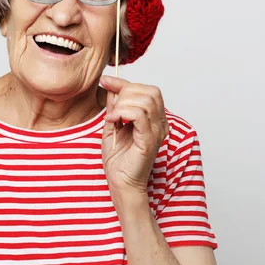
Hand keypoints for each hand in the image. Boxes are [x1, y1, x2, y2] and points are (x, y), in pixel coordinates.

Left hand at [100, 76, 169, 196]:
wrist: (120, 183)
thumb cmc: (118, 159)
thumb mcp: (113, 124)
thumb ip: (114, 106)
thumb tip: (111, 86)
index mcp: (154, 118)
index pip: (146, 89)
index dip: (124, 82)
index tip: (105, 80)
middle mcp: (160, 123)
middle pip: (150, 91)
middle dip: (125, 92)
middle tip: (111, 108)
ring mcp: (157, 132)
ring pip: (145, 100)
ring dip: (123, 104)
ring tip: (112, 117)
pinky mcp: (149, 140)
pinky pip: (140, 115)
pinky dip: (122, 112)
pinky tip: (113, 122)